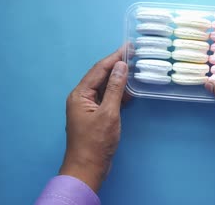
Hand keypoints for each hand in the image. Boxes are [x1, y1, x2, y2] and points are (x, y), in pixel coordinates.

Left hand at [59, 48, 128, 191]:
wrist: (88, 168)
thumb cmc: (96, 142)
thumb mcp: (109, 113)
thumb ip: (115, 88)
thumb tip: (121, 66)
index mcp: (80, 94)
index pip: (99, 69)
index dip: (114, 57)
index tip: (128, 46)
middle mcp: (82, 97)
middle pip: (100, 76)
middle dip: (117, 65)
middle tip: (134, 54)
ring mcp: (88, 107)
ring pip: (104, 86)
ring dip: (118, 78)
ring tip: (135, 68)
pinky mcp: (96, 116)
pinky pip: (107, 98)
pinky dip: (118, 93)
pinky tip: (129, 90)